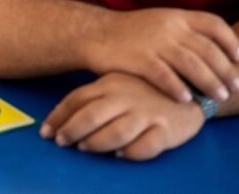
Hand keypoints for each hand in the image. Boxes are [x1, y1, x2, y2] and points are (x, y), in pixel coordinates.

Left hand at [41, 72, 205, 160]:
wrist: (193, 87)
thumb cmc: (145, 88)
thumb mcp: (117, 83)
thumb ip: (94, 97)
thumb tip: (61, 119)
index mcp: (110, 83)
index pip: (77, 99)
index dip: (58, 116)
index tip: (46, 132)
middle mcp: (126, 97)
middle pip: (92, 116)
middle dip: (72, 131)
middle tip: (62, 143)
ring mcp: (147, 113)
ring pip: (115, 132)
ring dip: (96, 143)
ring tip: (85, 148)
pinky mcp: (167, 129)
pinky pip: (146, 146)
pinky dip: (131, 152)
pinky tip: (121, 155)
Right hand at [83, 8, 238, 103]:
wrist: (94, 33)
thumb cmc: (130, 32)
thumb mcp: (159, 22)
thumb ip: (184, 32)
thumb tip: (214, 51)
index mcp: (176, 16)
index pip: (213, 24)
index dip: (231, 41)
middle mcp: (168, 27)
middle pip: (207, 49)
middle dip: (227, 70)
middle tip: (238, 87)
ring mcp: (154, 43)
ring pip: (191, 64)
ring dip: (210, 82)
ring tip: (220, 97)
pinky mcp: (138, 59)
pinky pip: (164, 75)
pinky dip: (178, 87)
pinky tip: (187, 98)